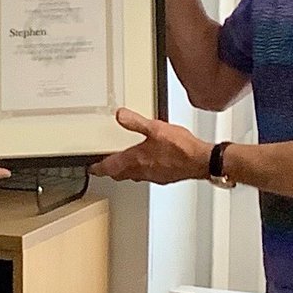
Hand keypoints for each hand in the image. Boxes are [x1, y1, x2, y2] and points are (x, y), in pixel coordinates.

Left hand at [89, 108, 209, 183]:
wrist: (201, 160)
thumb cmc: (181, 148)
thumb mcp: (155, 128)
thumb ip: (135, 122)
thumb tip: (120, 116)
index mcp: (136, 160)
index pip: (110, 168)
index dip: (98, 168)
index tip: (92, 168)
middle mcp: (142, 171)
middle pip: (120, 174)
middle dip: (111, 170)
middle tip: (104, 167)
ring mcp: (153, 176)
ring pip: (133, 176)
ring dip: (126, 171)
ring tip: (123, 163)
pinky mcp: (165, 177)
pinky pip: (147, 175)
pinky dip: (142, 170)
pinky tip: (149, 163)